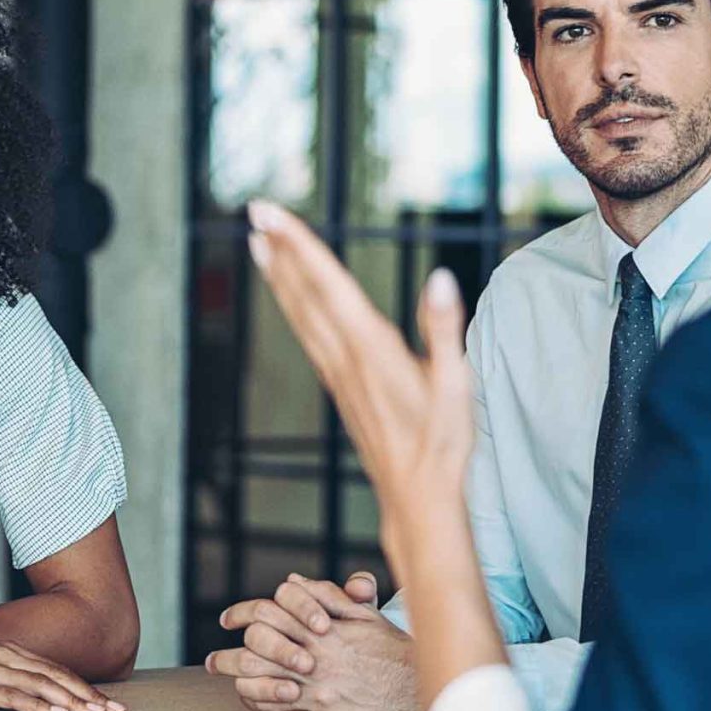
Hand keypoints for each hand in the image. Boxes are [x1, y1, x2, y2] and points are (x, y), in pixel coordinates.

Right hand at [0, 642, 128, 710]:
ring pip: (40, 685)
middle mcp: (4, 654)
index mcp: (10, 651)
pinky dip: (38, 706)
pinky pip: (14, 697)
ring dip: (70, 701)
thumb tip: (44, 699)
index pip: (56, 670)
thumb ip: (12, 680)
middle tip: (111, 710)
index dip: (84, 686)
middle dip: (87, 694)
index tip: (107, 702)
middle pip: (55, 676)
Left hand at [211, 573, 418, 710]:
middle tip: (215, 660)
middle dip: (228, 654)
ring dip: (237, 681)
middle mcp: (315, 659)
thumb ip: (326, 596)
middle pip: (254, 650)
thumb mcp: (364, 614)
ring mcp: (316, 690)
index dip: (242, 613)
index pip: (269, 612)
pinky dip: (260, 705)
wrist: (416, 692)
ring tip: (226, 682)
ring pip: (258, 683)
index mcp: (322, 630)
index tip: (229, 619)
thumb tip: (292, 583)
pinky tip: (255, 700)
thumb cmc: (389, 652)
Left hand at [247, 200, 473, 581]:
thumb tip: (441, 278)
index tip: (270, 215)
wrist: (416, 499)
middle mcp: (346, 357)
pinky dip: (293, 307)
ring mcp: (338, 374)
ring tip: (258, 243)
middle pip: (305, 293)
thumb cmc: (443, 444)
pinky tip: (288, 296)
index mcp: (372, 348)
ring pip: (300, 314)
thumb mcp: (456, 386)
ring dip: (278, 277)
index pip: (328, 284)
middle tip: (254, 211)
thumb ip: (446, 328)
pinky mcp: (339, 387)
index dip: (298, 246)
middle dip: (280, 250)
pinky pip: (308, 335)